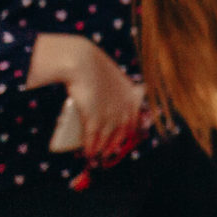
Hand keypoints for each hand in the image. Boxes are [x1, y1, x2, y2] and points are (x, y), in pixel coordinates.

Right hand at [29, 34, 143, 156]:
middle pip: (120, 134)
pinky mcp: (93, 118)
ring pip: (106, 139)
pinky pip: (92, 139)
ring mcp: (109, 115)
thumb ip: (119, 88)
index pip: (133, 122)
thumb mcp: (114, 76)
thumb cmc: (94, 66)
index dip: (127, 133)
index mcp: (131, 98)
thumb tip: (116, 95)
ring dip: (100, 149)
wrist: (82, 61)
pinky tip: (87, 153)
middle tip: (106, 152)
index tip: (120, 140)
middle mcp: (123, 109)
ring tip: (94, 154)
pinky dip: (90, 148)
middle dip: (113, 145)